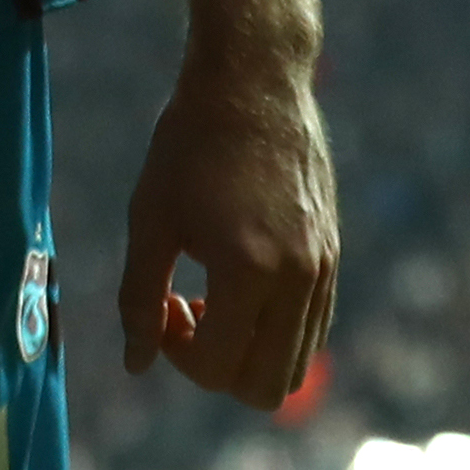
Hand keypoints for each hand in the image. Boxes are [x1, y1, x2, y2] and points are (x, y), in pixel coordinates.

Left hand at [116, 46, 337, 409]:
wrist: (253, 81)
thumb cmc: (189, 144)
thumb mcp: (150, 218)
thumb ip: (139, 298)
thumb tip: (137, 365)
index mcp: (250, 269)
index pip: (218, 368)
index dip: (177, 355)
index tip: (162, 308)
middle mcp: (299, 278)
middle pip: (268, 388)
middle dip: (217, 370)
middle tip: (184, 314)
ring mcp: (323, 269)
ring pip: (295, 365)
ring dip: (246, 352)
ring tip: (210, 297)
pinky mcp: (332, 256)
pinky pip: (311, 328)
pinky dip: (272, 330)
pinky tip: (236, 280)